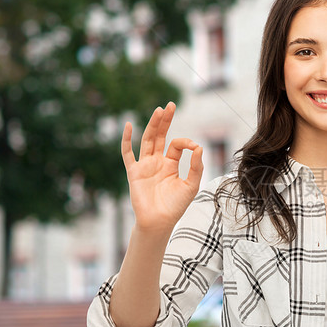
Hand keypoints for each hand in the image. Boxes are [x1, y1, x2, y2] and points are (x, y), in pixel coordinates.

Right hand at [121, 102, 203, 233]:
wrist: (159, 222)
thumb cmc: (175, 206)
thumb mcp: (191, 185)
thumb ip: (196, 167)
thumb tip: (199, 147)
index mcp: (170, 164)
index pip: (176, 145)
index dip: (186, 143)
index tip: (194, 147)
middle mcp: (156, 162)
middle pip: (160, 136)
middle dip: (165, 121)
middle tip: (171, 104)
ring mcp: (144, 166)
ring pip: (147, 140)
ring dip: (153, 125)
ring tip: (160, 110)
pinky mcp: (134, 172)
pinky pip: (128, 154)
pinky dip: (127, 140)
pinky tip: (128, 125)